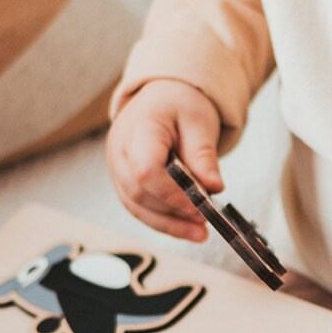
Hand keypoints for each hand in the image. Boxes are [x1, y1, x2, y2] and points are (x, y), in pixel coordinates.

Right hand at [106, 80, 223, 240]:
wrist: (161, 99)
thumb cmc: (179, 106)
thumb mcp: (199, 122)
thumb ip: (203, 155)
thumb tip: (213, 187)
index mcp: (138, 129)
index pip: (146, 169)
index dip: (172, 194)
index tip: (200, 206)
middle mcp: (119, 151)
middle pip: (139, 192)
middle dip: (173, 213)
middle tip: (205, 222)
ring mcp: (117, 169)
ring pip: (137, 207)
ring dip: (169, 224)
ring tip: (200, 233)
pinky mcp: (124, 183)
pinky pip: (140, 209)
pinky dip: (164, 222)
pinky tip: (186, 229)